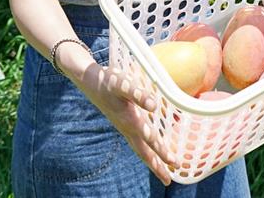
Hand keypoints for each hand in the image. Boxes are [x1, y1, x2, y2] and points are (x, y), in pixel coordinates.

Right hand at [75, 62, 176, 185]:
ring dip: (151, 161)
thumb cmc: (108, 81)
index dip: (161, 151)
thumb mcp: (123, 84)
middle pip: (143, 152)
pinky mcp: (123, 124)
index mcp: (129, 120)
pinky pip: (137, 142)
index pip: (149, 139)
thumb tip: (153, 105)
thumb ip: (138, 94)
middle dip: (156, 166)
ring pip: (139, 149)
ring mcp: (124, 128)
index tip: (174, 162)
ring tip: (163, 174)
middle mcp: (127, 128)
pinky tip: (152, 152)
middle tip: (167, 181)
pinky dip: (146, 151)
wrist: (89, 81)